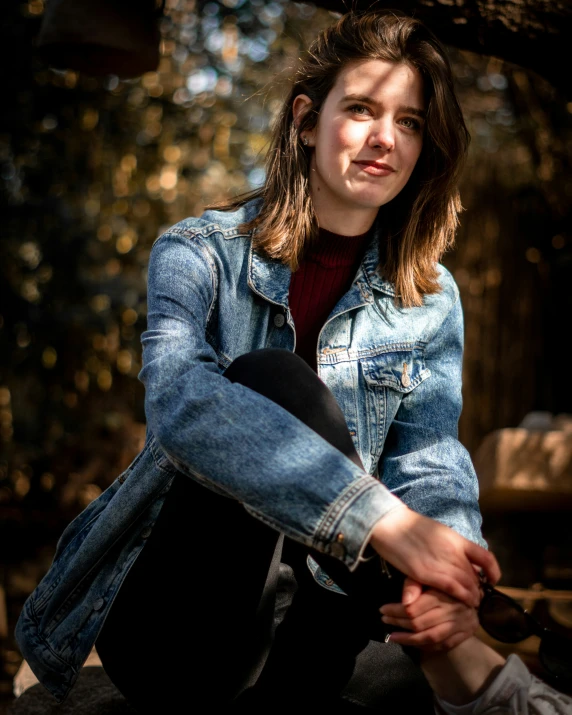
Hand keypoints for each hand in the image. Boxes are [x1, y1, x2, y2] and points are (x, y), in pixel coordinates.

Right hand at [369, 504, 499, 607]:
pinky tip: (465, 602)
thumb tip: (460, 559)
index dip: (493, 571)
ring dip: (472, 596)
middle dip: (478, 588)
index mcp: (456, 539)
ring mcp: (441, 563)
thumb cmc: (409, 526)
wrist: (389, 522)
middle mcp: (453, 551)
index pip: (485, 557)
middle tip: (477, 597)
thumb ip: (449, 547)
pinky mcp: (426, 573)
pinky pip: (452, 589)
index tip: (492, 580)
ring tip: (472, 603)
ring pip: (467, 584)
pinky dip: (462, 597)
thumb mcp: (436, 532)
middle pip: (474, 575)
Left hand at [379, 577, 478, 651]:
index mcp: (443, 593)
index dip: (395, 611)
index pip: (414, 609)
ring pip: (430, 637)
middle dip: (398, 623)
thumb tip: (403, 602)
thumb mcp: (427, 575)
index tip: (383, 610)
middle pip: (420, 623)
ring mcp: (461, 624)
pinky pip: (441, 645)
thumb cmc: (444, 580)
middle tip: (385, 620)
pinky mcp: (465, 634)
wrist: (474, 589)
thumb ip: (414, 585)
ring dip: (408, 639)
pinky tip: (411, 642)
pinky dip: (424, 646)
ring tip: (392, 636)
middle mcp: (453, 610)